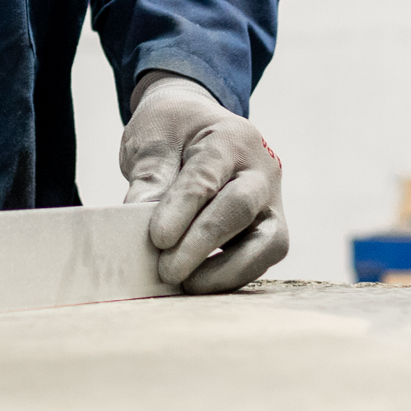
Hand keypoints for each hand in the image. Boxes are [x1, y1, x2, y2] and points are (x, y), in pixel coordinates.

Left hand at [120, 70, 288, 292]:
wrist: (198, 126)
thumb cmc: (174, 132)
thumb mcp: (152, 139)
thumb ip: (149, 176)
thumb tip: (138, 217)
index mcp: (229, 136)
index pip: (207, 176)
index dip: (181, 209)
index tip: (157, 238)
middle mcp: (260, 168)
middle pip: (241, 207)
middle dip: (203, 243)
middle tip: (167, 269)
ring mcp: (272, 200)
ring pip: (268, 241)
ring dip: (226, 270)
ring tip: (187, 284)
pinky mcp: (271, 227)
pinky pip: (262, 257)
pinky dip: (232, 274)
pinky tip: (200, 282)